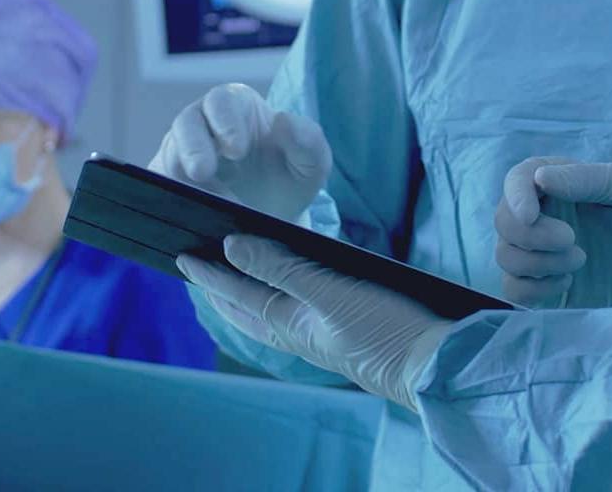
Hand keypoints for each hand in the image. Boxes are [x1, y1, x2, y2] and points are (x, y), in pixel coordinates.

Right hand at [149, 84, 330, 221]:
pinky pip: (157, 189)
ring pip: (168, 157)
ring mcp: (179, 154)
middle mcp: (202, 124)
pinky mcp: (167, 184)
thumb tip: (283, 120)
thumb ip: (308, 140)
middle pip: (186, 124)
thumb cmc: (290, 178)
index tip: (237, 149)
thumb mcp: (312, 164)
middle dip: (193, 147)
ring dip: (181, 178)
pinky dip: (167, 200)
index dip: (225, 122)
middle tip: (203, 172)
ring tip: (203, 202)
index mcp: (236, 107)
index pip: (222, 102)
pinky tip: (184, 217)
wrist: (272, 221)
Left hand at [178, 237, 451, 411]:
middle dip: (218, 288)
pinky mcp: (340, 331)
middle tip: (196, 267)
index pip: (236, 293)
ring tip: (231, 277)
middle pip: (244, 310)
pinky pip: (291, 313)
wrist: (429, 364)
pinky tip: (287, 292)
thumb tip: (233, 246)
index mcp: (288, 323)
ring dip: (244, 295)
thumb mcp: (331, 292)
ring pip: (266, 314)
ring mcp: (318, 334)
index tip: (182, 255)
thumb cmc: (382, 328)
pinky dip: (276, 297)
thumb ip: (282, 268)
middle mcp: (297, 332)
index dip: (209, 273)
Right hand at [495, 158, 611, 308]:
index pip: (516, 180)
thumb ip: (583, 179)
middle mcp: (543, 216)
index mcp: (558, 182)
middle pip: (503, 220)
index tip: (530, 215)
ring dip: (537, 262)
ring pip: (505, 255)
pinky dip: (533, 289)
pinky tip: (568, 283)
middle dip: (531, 234)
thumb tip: (539, 179)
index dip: (514, 196)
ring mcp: (543, 253)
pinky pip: (514, 290)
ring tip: (581, 260)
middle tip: (572, 239)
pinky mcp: (547, 288)